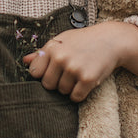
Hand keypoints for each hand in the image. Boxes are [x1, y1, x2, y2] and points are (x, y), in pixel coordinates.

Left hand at [23, 22, 137, 101]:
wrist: (112, 40)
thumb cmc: (84, 40)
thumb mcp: (63, 40)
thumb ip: (44, 51)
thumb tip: (25, 61)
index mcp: (52, 48)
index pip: (35, 73)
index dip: (43, 74)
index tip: (52, 70)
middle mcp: (61, 58)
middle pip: (47, 85)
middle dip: (56, 82)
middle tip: (68, 74)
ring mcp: (74, 69)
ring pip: (62, 92)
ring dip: (69, 88)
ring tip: (79, 74)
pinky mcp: (88, 79)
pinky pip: (75, 97)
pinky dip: (79, 94)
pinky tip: (85, 82)